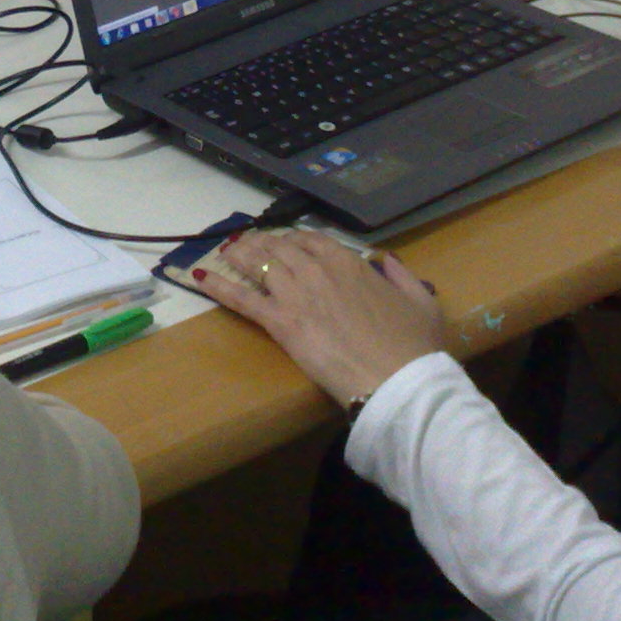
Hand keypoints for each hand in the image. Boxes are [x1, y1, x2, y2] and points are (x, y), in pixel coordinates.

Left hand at [195, 227, 445, 408]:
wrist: (398, 381)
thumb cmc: (413, 347)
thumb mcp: (421, 302)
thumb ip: (402, 276)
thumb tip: (386, 261)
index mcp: (350, 264)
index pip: (312, 240)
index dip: (294, 239)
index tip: (286, 243)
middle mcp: (318, 271)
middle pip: (280, 249)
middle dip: (262, 245)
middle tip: (247, 245)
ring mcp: (296, 295)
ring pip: (258, 265)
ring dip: (240, 256)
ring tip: (226, 252)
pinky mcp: (281, 323)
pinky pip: (243, 299)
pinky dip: (219, 286)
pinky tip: (199, 278)